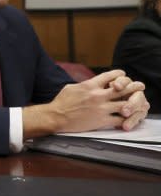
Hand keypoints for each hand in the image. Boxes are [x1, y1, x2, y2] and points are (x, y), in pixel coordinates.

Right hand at [24, 70, 144, 136]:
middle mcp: (98, 95)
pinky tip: (128, 118)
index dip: (120, 74)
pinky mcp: (101, 121)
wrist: (56, 117)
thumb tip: (92, 83)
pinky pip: (120, 119)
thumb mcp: (72, 87)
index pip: (110, 75)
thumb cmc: (61, 102)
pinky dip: (126, 119)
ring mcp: (101, 108)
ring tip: (137, 103)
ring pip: (125, 103)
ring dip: (133, 103)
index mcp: (90, 85)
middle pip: (123, 89)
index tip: (123, 76)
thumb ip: (85, 85)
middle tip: (139, 86)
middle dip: (133, 86)